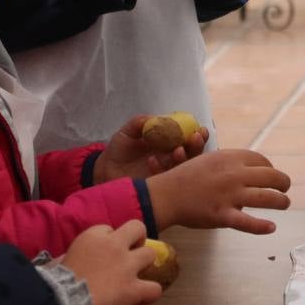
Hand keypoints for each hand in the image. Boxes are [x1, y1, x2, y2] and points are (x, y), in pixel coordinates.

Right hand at [61, 221, 161, 304]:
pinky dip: (147, 297)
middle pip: (137, 228)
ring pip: (150, 254)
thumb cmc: (54, 285)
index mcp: (92, 236)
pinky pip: (154, 289)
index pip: (108, 229)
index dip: (107, 241)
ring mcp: (127, 266)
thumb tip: (65, 261)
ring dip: (144, 267)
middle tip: (129, 256)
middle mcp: (114, 245)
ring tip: (136, 279)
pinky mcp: (133, 288)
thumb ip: (69, 257)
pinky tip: (137, 304)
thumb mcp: (58, 261)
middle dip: (137, 240)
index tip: (101, 255)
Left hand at [93, 115, 207, 182]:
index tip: (200, 130)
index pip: (189, 140)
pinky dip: (160, 168)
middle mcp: (171, 159)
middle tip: (195, 138)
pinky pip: (163, 178)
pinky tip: (151, 160)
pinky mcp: (156, 186)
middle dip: (197, 146)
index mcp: (169, 145)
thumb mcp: (127, 132)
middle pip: (192, 154)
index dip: (198, 135)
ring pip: (182, 168)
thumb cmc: (120, 150)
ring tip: (177, 151)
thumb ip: (139, 123)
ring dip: (184, 158)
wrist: (105, 170)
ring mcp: (165, 173)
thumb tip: (154, 118)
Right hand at [147, 149, 290, 233]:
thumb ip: (231, 164)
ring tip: (285, 204)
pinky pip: (247, 222)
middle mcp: (235, 175)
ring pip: (266, 198)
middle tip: (285, 188)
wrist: (166, 194)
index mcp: (231, 158)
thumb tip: (250, 169)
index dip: (271, 168)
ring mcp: (230, 195)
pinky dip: (261, 226)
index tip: (272, 175)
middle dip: (283, 183)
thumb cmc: (186, 177)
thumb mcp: (210, 160)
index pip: (262, 161)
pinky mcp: (223, 215)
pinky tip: (271, 227)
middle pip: (271, 177)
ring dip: (281, 201)